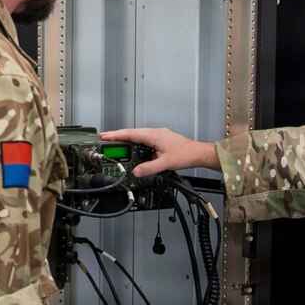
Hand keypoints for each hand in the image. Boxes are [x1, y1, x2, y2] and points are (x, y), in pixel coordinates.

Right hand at [98, 127, 219, 176]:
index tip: (105, 136)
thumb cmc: (186, 155)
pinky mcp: (161, 139)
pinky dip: (136, 142)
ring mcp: (159, 135)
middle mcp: (155, 132)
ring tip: (115, 143)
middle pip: (132, 133)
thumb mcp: (165, 164)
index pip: (131, 134)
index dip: (116, 135)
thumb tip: (136, 172)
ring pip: (138, 135)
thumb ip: (149, 168)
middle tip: (105, 139)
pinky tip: (133, 148)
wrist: (198, 153)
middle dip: (118, 136)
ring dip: (127, 139)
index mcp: (154, 135)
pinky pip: (144, 139)